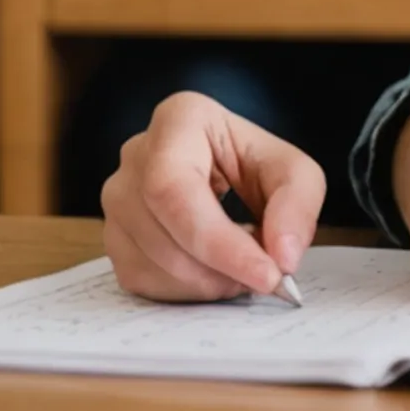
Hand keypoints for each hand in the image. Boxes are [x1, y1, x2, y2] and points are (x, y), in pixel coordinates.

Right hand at [100, 93, 324, 301]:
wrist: (223, 166)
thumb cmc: (252, 162)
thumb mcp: (293, 170)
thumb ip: (297, 205)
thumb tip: (283, 256)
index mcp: (178, 120)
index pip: (176, 189)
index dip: (219, 241)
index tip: (265, 273)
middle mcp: (135, 156)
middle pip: (160, 229)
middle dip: (217, 268)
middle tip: (261, 279)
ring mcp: (115, 198)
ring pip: (147, 260)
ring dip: (203, 283)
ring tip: (240, 271)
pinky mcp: (112, 235)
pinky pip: (138, 277)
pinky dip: (182, 290)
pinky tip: (212, 273)